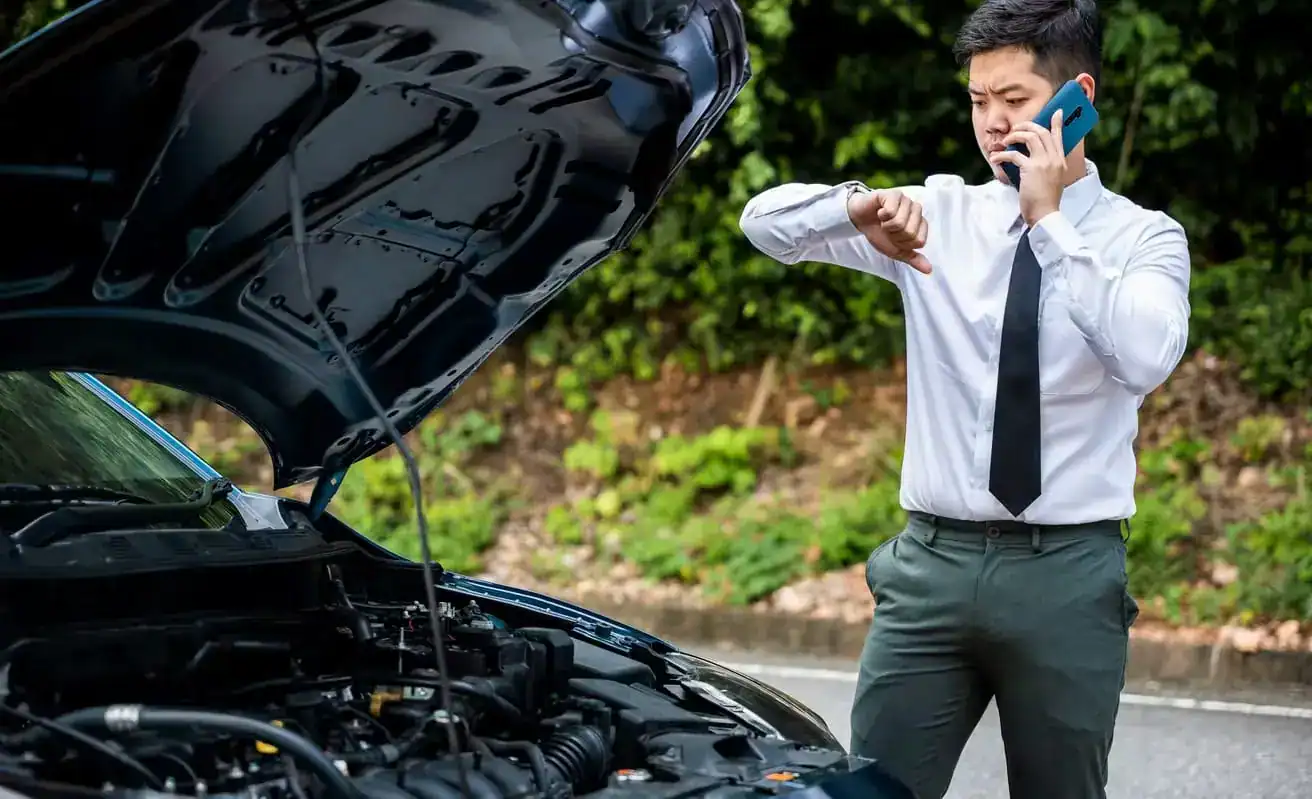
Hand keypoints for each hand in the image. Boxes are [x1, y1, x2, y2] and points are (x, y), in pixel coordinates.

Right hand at [846, 189, 931, 273]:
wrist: (860, 220)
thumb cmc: (879, 233)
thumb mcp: (896, 250)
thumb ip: (912, 258)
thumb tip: (929, 270)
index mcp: (920, 224)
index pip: (919, 241)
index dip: (903, 244)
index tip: (894, 238)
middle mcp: (916, 210)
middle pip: (910, 233)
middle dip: (894, 235)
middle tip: (887, 228)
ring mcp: (906, 200)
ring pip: (900, 222)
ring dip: (886, 225)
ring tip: (883, 220)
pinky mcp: (894, 194)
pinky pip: (891, 211)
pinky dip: (881, 216)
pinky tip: (879, 211)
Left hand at [989, 109, 1065, 225]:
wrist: (1045, 214)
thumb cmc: (1045, 200)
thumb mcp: (1052, 180)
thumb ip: (1047, 167)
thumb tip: (1031, 159)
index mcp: (1060, 161)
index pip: (1059, 137)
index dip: (1057, 123)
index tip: (1057, 112)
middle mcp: (1054, 159)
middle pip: (1042, 132)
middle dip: (1027, 126)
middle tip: (1016, 128)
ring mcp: (1044, 162)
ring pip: (1030, 136)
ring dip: (1015, 136)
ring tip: (1005, 142)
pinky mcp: (1031, 168)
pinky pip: (1014, 154)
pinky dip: (1002, 155)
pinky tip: (995, 159)